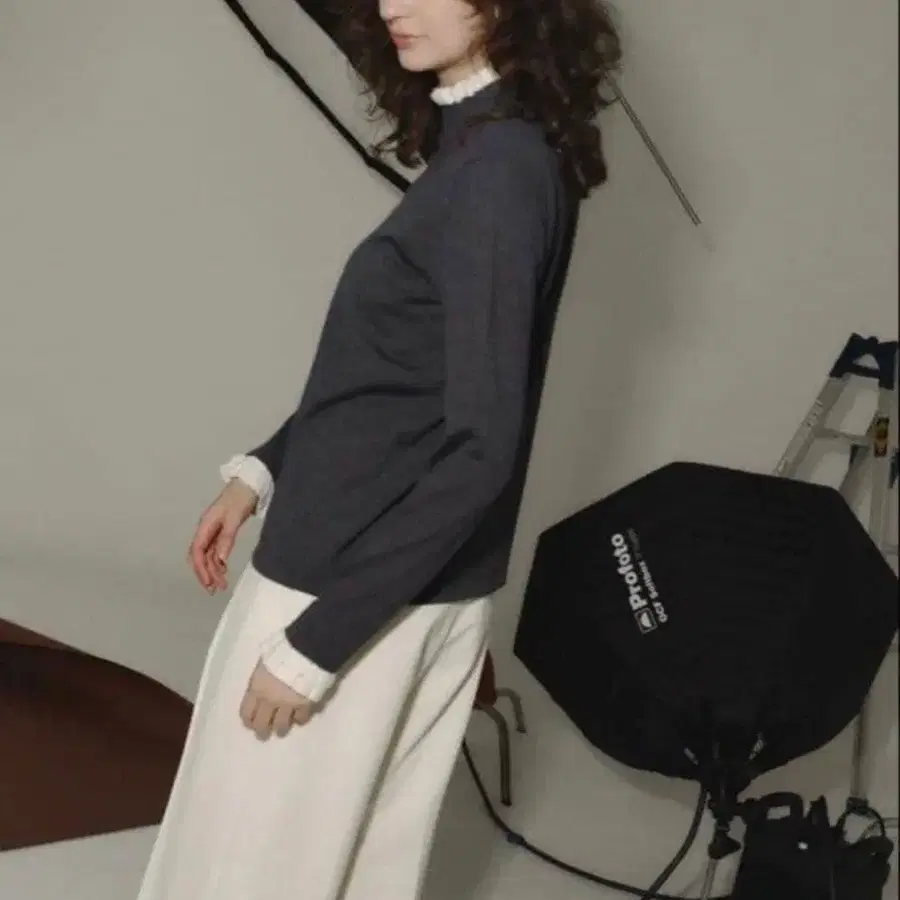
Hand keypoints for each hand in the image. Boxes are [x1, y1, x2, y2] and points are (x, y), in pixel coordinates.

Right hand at [188, 479, 257, 593]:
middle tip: (215, 590)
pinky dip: (218, 562)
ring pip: (208, 555)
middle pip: (200, 556)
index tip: (208, 583)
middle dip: (205, 573)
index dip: (200, 569)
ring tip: (222, 585)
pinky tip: (223, 571)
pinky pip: (215, 550)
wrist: (249, 484)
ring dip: (213, 570)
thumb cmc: (240, 499)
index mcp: (205, 525)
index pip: (197, 551)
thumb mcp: (234, 518)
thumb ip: (226, 538)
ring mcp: (213, 531)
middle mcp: (206, 530)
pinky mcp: (221, 532)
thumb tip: (220, 560)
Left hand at [240, 659, 315, 738]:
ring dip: (281, 728)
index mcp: (257, 688)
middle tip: (264, 735)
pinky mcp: (306, 705)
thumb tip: (260, 683)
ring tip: (283, 730)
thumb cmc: (282, 651)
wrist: (307, 651)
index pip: (247, 712)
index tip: (250, 724)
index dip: (248, 720)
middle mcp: (270, 701)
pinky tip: (300, 717)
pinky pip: (301, 718)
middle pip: (262, 724)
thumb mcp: (265, 661)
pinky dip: (300, 719)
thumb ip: (262, 677)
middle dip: (262, 731)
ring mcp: (288, 705)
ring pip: (282, 725)